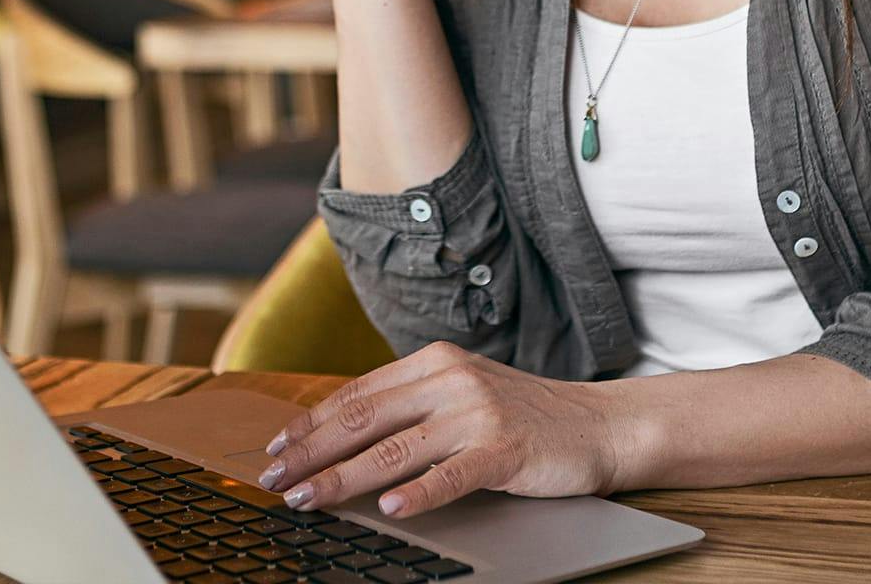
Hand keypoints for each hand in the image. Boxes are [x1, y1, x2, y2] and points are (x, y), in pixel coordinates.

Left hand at [254, 341, 624, 518]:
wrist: (597, 424)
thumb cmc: (523, 415)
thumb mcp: (462, 392)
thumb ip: (411, 404)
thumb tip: (341, 432)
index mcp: (434, 361)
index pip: (357, 393)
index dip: (310, 422)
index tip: (276, 448)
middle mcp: (451, 380)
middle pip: (363, 419)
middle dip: (311, 452)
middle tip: (273, 480)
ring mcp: (477, 413)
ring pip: (394, 450)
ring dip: (344, 478)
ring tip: (309, 500)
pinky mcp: (504, 449)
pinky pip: (451, 475)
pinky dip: (417, 493)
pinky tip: (389, 509)